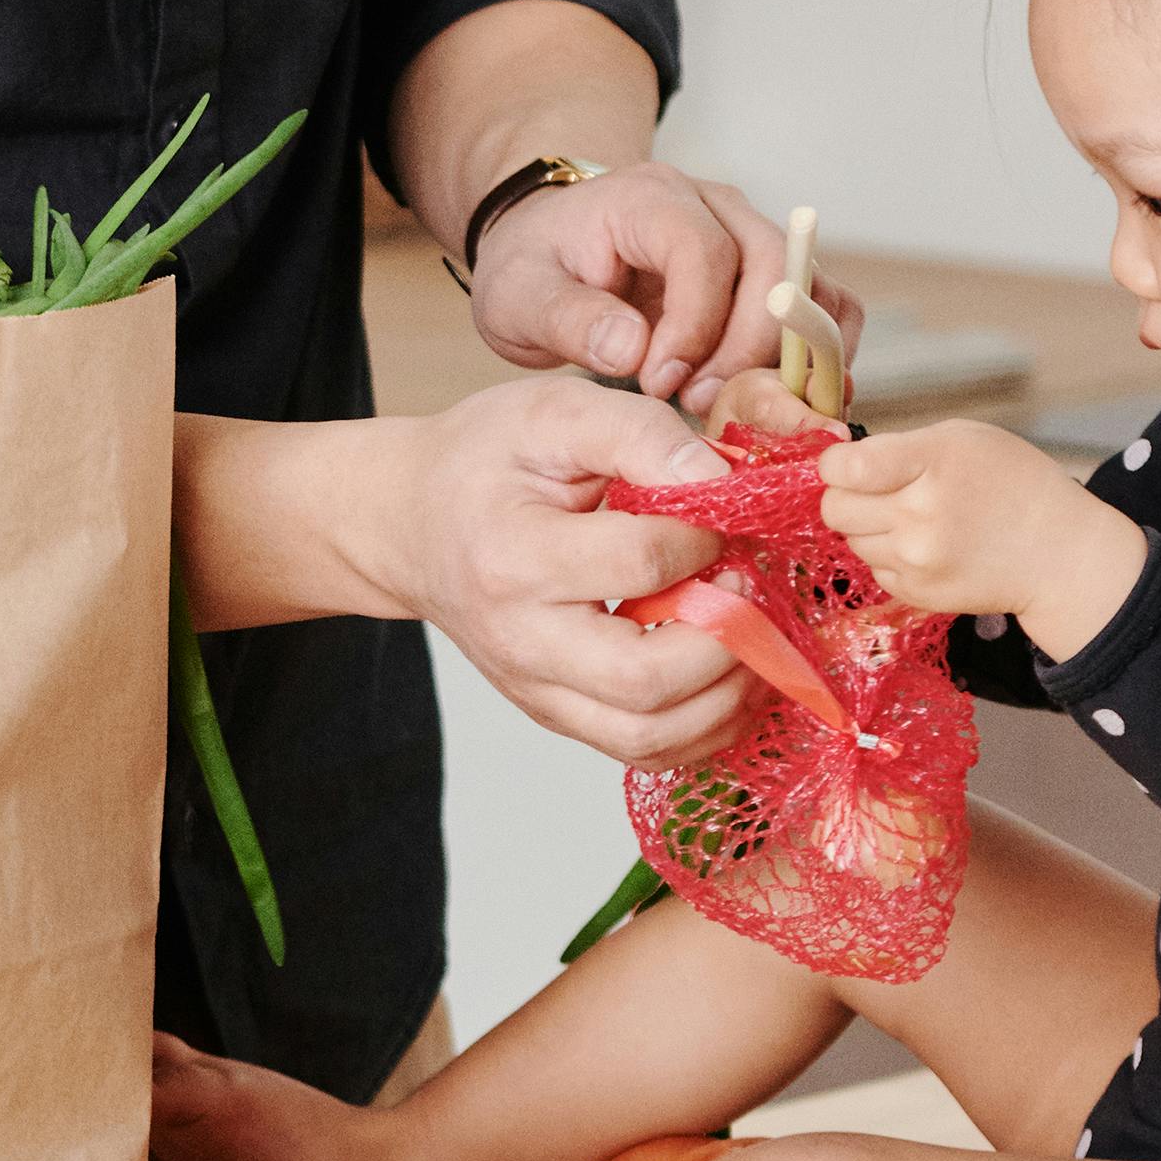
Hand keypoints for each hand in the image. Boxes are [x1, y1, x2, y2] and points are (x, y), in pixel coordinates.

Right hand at [388, 372, 745, 766]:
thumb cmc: (481, 463)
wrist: (410, 524)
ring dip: (726, 698)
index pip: (638, 564)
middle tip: (747, 589)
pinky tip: (726, 675)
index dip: (703, 537)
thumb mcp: (551, 412)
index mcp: (513, 557)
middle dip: (727, 639)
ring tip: (750, 638)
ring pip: (649, 736)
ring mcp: (536, 689)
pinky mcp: (555, 714)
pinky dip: (704, 725)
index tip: (719, 514)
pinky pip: (643, 749)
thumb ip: (638, 432)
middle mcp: (520, 641)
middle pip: (645, 680)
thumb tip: (721, 480)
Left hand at [466, 165, 863, 417]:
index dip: (694, 326)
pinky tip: (775, 404)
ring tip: (735, 408)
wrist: (551, 248)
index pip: (704, 251)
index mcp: (650, 198)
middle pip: (773, 268)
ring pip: (813, 289)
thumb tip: (633, 349)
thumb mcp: (518, 294)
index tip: (657, 382)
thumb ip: (568, 319)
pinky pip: (827, 309)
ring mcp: (752, 236)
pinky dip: (817, 360)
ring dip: (787, 361)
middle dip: (743, 350)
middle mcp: (716, 206)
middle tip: (694, 404)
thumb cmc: (536, 267)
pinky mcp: (772, 275)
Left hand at [819, 417, 1140, 658]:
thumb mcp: (965, 439)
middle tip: (878, 492)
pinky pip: (874, 570)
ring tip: (914, 518)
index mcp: (931, 464)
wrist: (1059, 553)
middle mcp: (918, 516)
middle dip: (846, 496)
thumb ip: (900, 447)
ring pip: (852, 541)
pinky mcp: (917, 594)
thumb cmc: (1015, 483)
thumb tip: (842, 463)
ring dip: (870, 528)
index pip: (843, 469)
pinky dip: (890, 557)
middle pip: (834, 509)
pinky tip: (926, 546)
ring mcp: (916, 561)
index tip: (849, 464)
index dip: (835, 464)